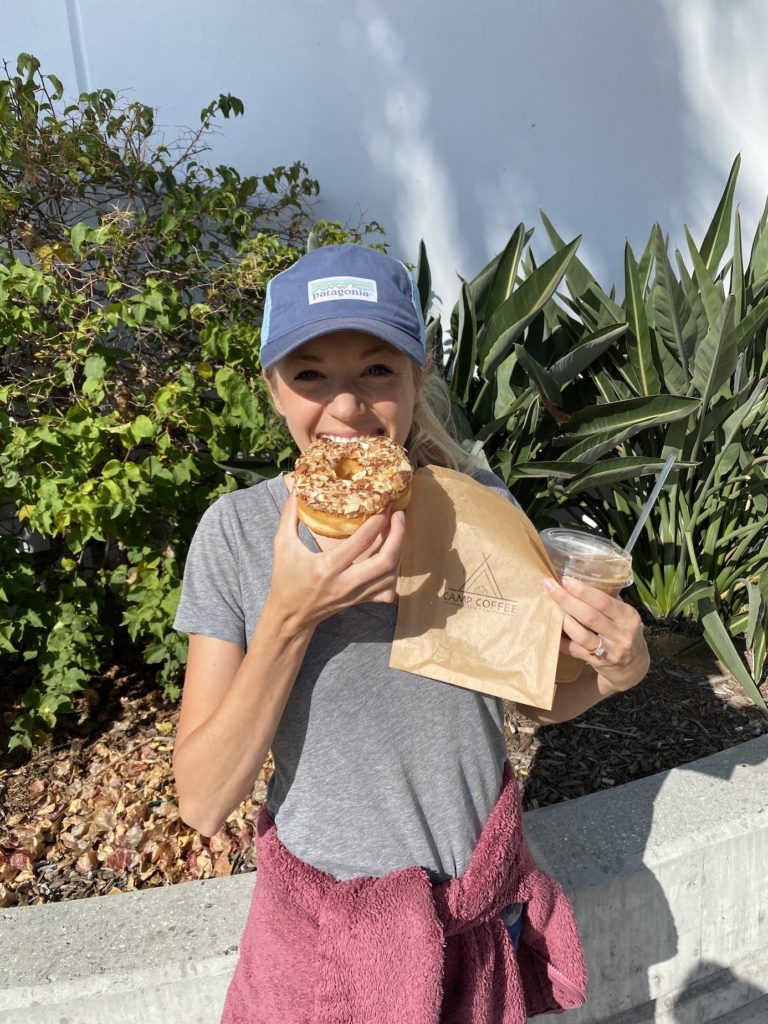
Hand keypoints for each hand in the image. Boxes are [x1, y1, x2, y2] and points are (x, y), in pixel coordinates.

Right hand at [268, 491, 405, 630]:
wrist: (290, 616)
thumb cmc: (285, 579)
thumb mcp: (282, 545)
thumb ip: (289, 516)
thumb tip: (295, 487)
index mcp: (326, 567)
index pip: (361, 542)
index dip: (377, 521)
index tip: (384, 504)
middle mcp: (345, 583)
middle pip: (384, 560)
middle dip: (398, 535)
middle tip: (399, 516)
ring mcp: (355, 595)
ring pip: (390, 575)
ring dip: (399, 551)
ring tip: (398, 530)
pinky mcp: (360, 601)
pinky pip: (387, 590)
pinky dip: (395, 574)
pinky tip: (393, 558)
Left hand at [542, 575, 649, 691]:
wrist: (633, 666)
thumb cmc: (624, 632)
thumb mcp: (624, 616)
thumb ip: (607, 601)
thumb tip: (577, 580)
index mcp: (628, 617)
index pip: (603, 602)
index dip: (582, 590)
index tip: (564, 579)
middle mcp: (620, 634)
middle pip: (589, 616)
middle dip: (567, 600)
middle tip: (550, 587)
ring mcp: (609, 651)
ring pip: (581, 635)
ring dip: (563, 620)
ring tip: (550, 607)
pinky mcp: (597, 663)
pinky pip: (574, 650)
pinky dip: (561, 640)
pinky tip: (550, 629)